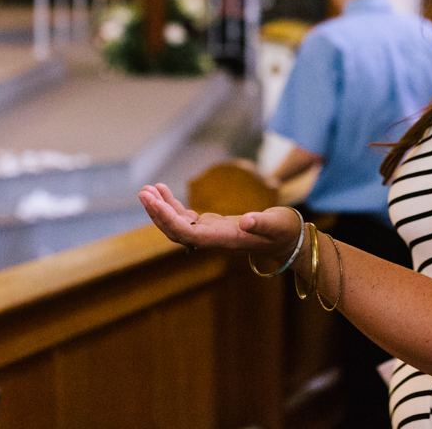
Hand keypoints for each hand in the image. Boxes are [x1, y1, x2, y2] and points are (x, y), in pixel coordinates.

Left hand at [138, 183, 301, 259]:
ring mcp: (210, 233)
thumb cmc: (284, 231)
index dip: (169, 219)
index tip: (154, 203)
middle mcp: (213, 240)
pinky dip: (172, 205)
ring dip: (160, 209)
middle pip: (176, 231)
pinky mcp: (212, 226)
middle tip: (142, 192)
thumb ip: (262, 223)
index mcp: (224, 240)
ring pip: (177, 225)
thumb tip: (247, 221)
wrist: (289, 241)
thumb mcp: (277, 225)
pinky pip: (185, 218)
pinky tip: (162, 190)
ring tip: (146, 190)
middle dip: (158, 214)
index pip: (189, 234)